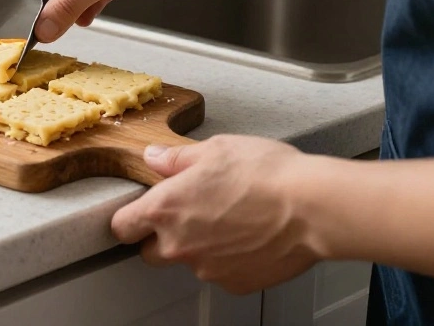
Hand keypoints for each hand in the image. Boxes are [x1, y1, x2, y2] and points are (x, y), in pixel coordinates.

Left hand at [110, 135, 321, 294]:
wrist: (311, 207)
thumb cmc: (265, 175)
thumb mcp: (213, 150)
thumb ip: (175, 159)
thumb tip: (154, 157)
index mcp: (164, 209)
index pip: (122, 226)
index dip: (129, 219)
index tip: (138, 214)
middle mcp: (178, 245)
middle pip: (151, 252)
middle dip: (163, 237)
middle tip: (191, 214)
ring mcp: (206, 269)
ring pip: (189, 262)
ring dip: (199, 247)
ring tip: (230, 220)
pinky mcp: (234, 284)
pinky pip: (220, 273)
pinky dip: (229, 259)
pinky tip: (248, 236)